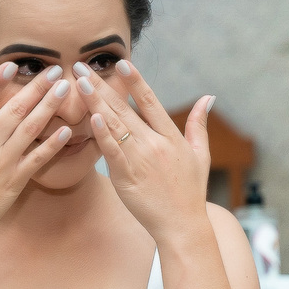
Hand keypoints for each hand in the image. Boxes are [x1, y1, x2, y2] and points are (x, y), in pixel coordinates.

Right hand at [0, 62, 72, 237]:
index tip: (11, 65)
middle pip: (13, 113)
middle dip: (35, 89)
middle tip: (54, 69)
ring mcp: (2, 166)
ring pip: (30, 131)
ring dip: (48, 108)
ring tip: (63, 88)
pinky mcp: (15, 182)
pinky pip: (38, 160)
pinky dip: (53, 144)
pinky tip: (68, 129)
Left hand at [73, 60, 211, 240]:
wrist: (182, 225)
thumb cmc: (191, 192)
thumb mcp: (201, 154)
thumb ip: (199, 124)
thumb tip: (208, 97)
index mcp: (171, 137)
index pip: (151, 102)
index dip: (136, 81)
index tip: (121, 63)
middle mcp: (155, 144)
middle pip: (126, 108)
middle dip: (103, 86)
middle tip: (82, 67)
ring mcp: (141, 159)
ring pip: (115, 124)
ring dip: (96, 101)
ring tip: (81, 83)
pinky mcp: (127, 176)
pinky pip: (112, 150)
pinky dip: (102, 133)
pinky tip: (92, 116)